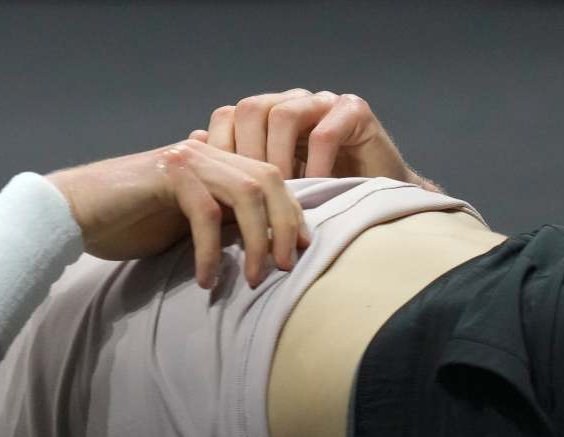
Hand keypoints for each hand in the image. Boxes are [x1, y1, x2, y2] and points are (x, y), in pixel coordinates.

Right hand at [47, 139, 310, 290]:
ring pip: (246, 193)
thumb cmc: (123, 223)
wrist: (70, 214)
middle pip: (268, 180)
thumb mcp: (182, 226)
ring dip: (258, 239)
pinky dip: (211, 252)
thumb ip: (218, 222)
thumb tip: (256, 241)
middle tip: (287, 267)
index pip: (270, 179)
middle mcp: (205, 152)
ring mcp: (186, 160)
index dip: (292, 214)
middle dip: (285, 226)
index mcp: (213, 161)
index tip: (301, 251)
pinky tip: (205, 280)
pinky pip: (205, 214)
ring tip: (257, 278)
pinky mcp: (166, 174)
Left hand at [189, 88, 435, 188]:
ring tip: (280, 194)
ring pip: (283, 114)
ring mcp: (323, 103)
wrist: (372, 207)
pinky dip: (314, 165)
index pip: (229, 116)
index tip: (217, 191)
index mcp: (266, 116)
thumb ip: (233, 164)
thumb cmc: (314, 197)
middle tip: (247, 195)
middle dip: (245, 154)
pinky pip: (324, 133)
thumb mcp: (265, 187)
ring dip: (276, 159)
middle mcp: (292, 102)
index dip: (220, 151)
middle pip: (251, 108)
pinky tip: (313, 189)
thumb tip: (192, 140)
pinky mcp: (355, 112)